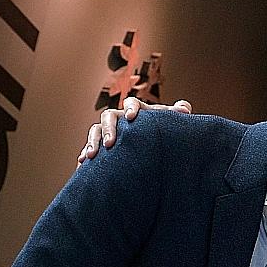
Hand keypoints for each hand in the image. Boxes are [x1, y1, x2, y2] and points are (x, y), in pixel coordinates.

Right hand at [77, 95, 193, 163]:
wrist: (155, 148)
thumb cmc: (163, 132)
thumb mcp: (171, 125)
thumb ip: (177, 114)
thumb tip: (185, 109)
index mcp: (137, 111)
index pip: (132, 103)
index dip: (131, 108)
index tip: (132, 117)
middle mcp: (120, 118)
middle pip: (109, 116)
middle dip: (108, 129)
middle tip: (110, 143)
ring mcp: (109, 131)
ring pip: (95, 131)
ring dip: (92, 142)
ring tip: (92, 156)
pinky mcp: (102, 146)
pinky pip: (90, 147)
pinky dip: (85, 153)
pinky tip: (82, 163)